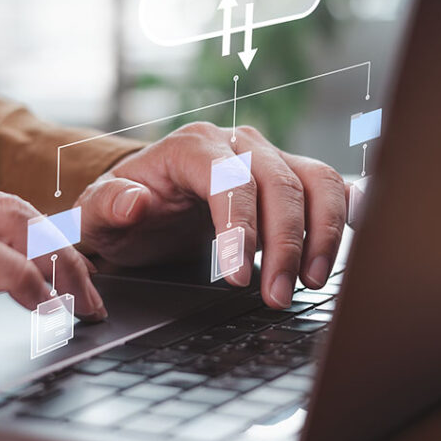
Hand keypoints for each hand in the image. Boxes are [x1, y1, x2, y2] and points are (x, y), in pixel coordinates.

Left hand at [75, 122, 347, 308]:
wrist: (145, 201)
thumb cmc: (122, 208)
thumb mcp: (96, 212)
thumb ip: (108, 204)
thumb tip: (134, 201)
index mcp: (191, 146)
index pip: (228, 180)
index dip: (239, 228)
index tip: (237, 277)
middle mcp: (237, 143)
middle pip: (278, 183)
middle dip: (284, 244)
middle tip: (277, 297)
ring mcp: (269, 156)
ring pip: (316, 180)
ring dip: (322, 233)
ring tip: (312, 283)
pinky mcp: (291, 175)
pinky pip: (330, 185)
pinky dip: (344, 212)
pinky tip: (342, 245)